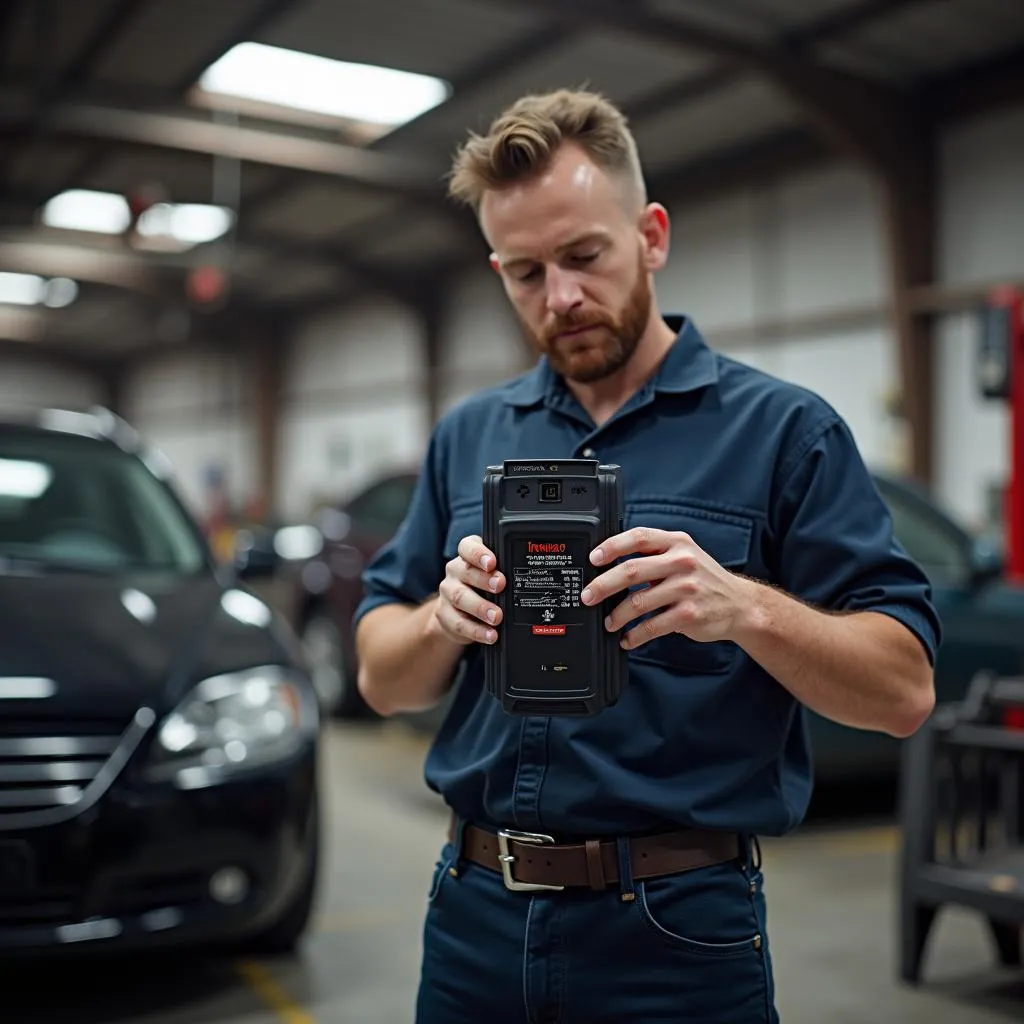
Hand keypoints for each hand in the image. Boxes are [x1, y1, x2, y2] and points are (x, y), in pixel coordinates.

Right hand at [430, 535, 505, 645]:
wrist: (456, 613)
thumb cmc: (481, 588)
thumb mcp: (492, 576)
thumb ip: (504, 572)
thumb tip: (529, 579)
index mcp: (467, 556)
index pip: (467, 547)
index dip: (478, 553)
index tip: (492, 562)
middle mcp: (455, 571)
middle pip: (466, 571)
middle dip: (484, 579)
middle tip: (501, 585)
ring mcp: (447, 593)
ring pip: (461, 597)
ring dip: (481, 607)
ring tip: (497, 616)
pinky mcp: (445, 615)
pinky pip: (460, 623)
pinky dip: (477, 631)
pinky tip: (491, 634)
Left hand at [580, 526, 752, 649]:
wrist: (740, 604)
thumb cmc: (703, 579)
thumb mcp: (684, 554)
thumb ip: (654, 555)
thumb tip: (609, 565)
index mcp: (676, 542)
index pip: (638, 537)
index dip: (612, 546)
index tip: (593, 558)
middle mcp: (682, 562)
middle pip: (632, 570)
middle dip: (603, 585)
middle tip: (587, 596)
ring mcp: (687, 589)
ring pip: (639, 602)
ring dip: (617, 616)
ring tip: (609, 623)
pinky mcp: (689, 614)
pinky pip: (652, 626)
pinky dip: (635, 635)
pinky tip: (627, 639)